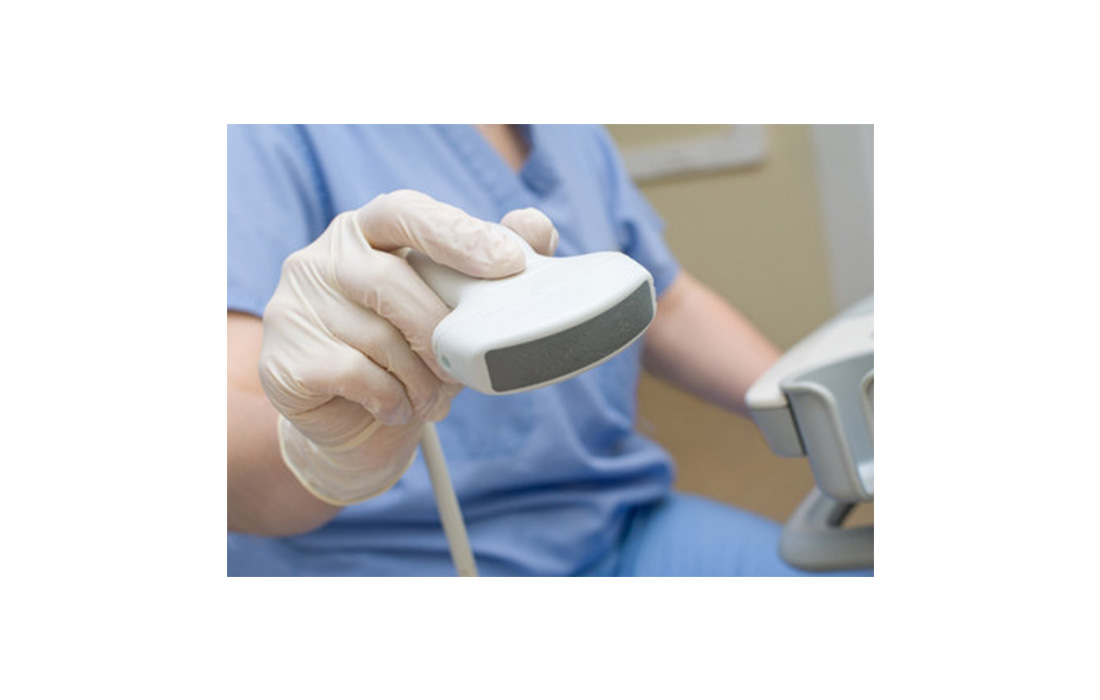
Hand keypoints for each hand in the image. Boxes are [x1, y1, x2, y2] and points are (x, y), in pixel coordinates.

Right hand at [258, 190, 557, 504]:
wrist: (352, 426)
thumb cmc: (407, 353)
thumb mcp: (452, 308)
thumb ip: (493, 262)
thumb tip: (534, 225)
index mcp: (367, 231)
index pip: (406, 213)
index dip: (457, 234)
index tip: (508, 263)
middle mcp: (321, 258)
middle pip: (390, 281)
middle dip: (440, 331)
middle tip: (465, 368)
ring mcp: (295, 306)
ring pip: (376, 336)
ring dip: (422, 378)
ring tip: (436, 399)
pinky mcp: (282, 359)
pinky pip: (353, 374)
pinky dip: (390, 398)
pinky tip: (398, 408)